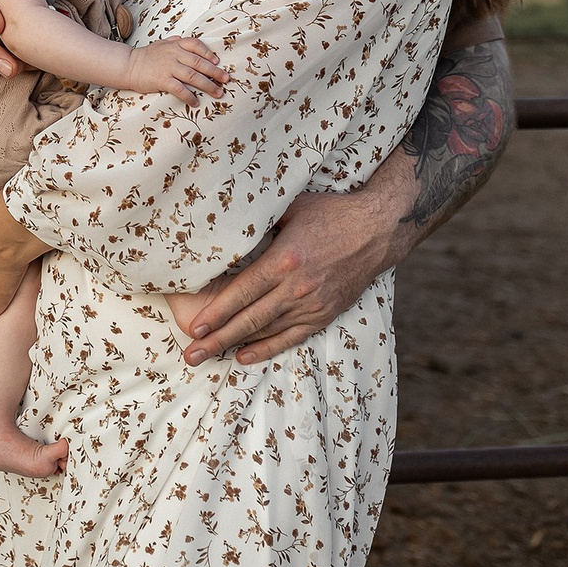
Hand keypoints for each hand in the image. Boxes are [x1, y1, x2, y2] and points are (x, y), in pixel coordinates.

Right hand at [123, 36, 226, 104]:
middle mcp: (174, 55)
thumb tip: (190, 42)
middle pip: (199, 63)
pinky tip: (195, 102)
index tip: (217, 61)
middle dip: (215, 72)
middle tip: (226, 79)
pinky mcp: (162, 80)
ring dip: (207, 85)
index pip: (196, 45)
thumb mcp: (162, 44)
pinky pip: (179, 89)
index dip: (208, 53)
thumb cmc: (146, 56)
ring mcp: (168, 67)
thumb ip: (176, 42)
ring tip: (218, 93)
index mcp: (175, 45)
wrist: (128, 65)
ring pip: (193, 76)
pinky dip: (189, 96)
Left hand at [182, 187, 390, 365]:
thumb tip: (225, 229)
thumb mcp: (289, 209)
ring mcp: (312, 304)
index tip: (194, 327)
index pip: (242, 292)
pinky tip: (245, 356)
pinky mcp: (325, 313)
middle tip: (191, 355)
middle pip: (249, 319)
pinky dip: (267, 349)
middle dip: (217, 338)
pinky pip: (292, 337)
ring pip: (267, 331)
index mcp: (284, 261)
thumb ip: (258, 223)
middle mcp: (297, 288)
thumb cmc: (329, 213)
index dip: (217, 312)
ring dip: (235, 346)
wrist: (376, 230)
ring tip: (207, 357)